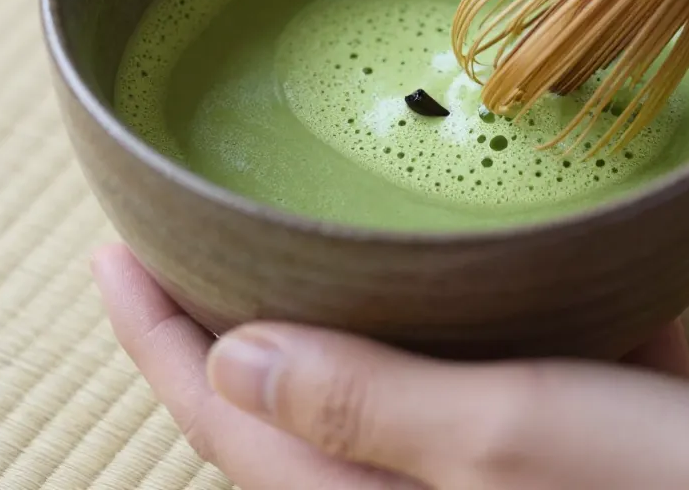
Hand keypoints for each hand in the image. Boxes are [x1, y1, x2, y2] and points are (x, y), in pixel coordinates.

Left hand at [93, 242, 688, 488]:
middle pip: (297, 407)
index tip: (118, 248)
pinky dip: (492, 325)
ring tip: (327, 223)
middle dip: (241, 318)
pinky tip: (511, 257)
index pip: (228, 422)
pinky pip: (499, 378)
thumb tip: (235, 360)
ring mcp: (498, 478)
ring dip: (364, 312)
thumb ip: (370, 407)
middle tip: (205, 224)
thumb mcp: (512, 443)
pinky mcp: (570, 455)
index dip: (161, 336)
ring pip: (396, 386)